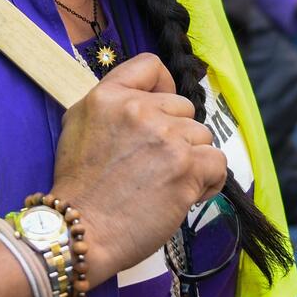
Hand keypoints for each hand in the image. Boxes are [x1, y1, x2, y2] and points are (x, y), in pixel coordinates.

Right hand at [48, 54, 225, 284]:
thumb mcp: (78, 125)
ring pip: (203, 136)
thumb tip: (146, 99)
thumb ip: (111, 103)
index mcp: (109, 95)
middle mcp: (139, 110)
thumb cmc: (79, 187)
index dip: (163, 87)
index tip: (161, 112)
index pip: (151, 65)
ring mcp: (166, 137)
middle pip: (184, 108)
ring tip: (168, 183)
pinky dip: (208, 181)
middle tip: (155, 163)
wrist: (82, 231)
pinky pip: (217, 162)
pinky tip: (187, 194)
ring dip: (192, 160)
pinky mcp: (186, 167)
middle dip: (176, 135)